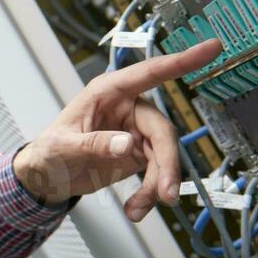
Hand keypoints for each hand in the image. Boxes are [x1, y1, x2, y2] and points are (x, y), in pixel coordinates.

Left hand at [13, 39, 221, 220]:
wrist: (45, 178)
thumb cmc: (49, 152)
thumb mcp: (63, 147)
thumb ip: (93, 144)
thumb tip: (127, 145)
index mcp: (109, 92)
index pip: (150, 73)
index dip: (182, 61)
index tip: (212, 48)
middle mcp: (128, 108)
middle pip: (162, 131)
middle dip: (167, 164)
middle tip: (166, 194)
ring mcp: (136, 132)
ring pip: (163, 156)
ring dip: (157, 184)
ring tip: (138, 209)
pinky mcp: (140, 155)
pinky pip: (157, 173)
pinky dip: (150, 193)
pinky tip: (136, 208)